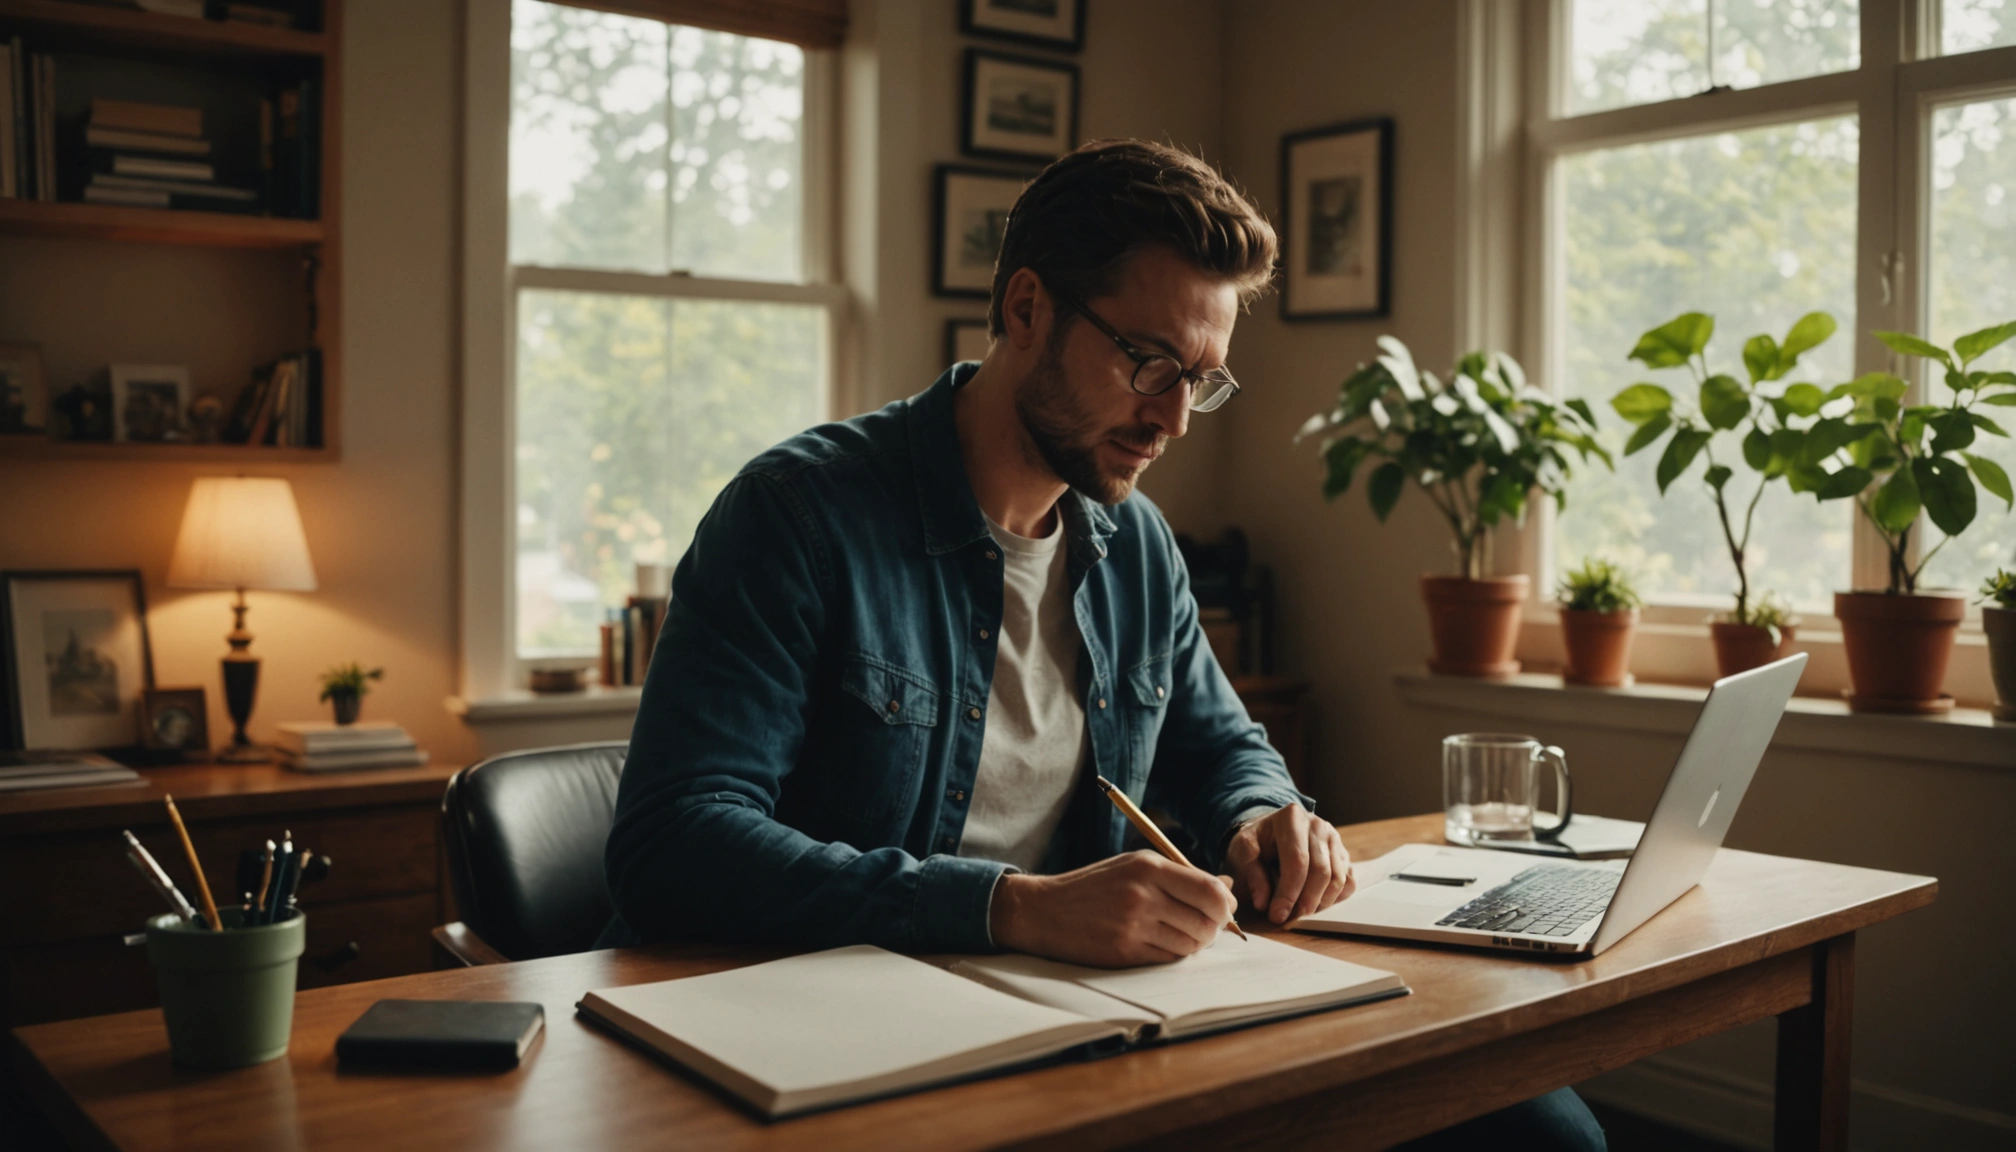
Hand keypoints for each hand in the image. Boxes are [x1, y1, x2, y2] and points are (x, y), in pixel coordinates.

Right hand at [989, 851, 1237, 967]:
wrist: (1045, 910)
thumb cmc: (1094, 886)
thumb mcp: (1134, 865)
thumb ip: (1181, 875)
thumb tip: (1226, 886)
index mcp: (1148, 867)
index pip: (1209, 889)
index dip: (1225, 904)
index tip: (1224, 908)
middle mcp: (1143, 895)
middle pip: (1206, 920)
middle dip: (1214, 928)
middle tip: (1206, 926)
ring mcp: (1134, 926)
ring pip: (1191, 944)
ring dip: (1195, 944)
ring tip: (1181, 934)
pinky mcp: (1125, 953)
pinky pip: (1169, 959)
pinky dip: (1174, 955)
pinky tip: (1162, 944)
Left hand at [1224, 804, 1355, 924]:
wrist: (1270, 834)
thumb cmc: (1256, 843)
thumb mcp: (1242, 851)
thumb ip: (1251, 873)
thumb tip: (1263, 902)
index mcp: (1291, 818)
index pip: (1297, 860)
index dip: (1288, 892)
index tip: (1277, 916)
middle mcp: (1318, 825)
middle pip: (1321, 872)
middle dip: (1305, 902)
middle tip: (1289, 920)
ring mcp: (1335, 840)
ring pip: (1338, 880)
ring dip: (1319, 904)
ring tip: (1298, 913)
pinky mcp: (1343, 855)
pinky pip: (1348, 883)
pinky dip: (1334, 900)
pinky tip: (1314, 904)